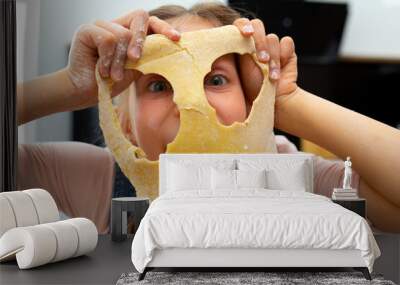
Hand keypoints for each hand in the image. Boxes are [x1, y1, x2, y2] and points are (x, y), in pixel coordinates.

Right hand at [66, 10, 180, 109]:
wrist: (85, 92)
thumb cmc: (111, 82)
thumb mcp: (135, 69)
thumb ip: (148, 57)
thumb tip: (169, 52)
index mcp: (130, 33)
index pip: (150, 22)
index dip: (164, 28)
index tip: (177, 38)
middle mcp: (116, 25)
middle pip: (140, 17)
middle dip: (140, 40)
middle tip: (135, 60)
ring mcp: (101, 25)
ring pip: (122, 34)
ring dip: (119, 61)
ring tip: (113, 75)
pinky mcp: (86, 30)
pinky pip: (108, 39)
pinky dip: (107, 59)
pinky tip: (102, 70)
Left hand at [233, 18, 297, 105]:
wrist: (275, 101)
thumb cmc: (254, 90)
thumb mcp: (241, 71)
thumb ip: (239, 51)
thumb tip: (239, 35)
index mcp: (241, 45)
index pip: (241, 25)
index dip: (243, 26)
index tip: (246, 34)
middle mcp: (256, 43)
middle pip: (257, 25)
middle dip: (259, 42)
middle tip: (262, 60)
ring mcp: (271, 46)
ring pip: (272, 38)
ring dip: (272, 58)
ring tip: (272, 75)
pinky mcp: (285, 50)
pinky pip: (286, 42)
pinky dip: (284, 54)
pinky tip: (281, 69)